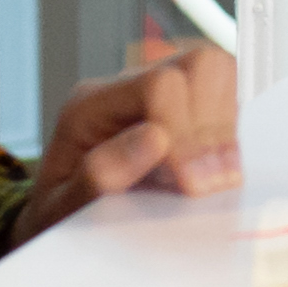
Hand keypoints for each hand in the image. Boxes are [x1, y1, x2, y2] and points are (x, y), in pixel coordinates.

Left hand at [25, 37, 238, 229]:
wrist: (57, 221)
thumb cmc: (59, 214)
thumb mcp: (62, 209)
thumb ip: (97, 177)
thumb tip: (153, 139)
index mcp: (90, 105)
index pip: (159, 87)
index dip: (186, 132)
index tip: (192, 184)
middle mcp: (127, 88)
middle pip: (198, 65)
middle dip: (213, 126)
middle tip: (209, 182)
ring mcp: (158, 95)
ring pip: (217, 72)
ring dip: (226, 126)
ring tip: (216, 177)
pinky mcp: (183, 110)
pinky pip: (224, 98)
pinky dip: (230, 131)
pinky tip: (215, 170)